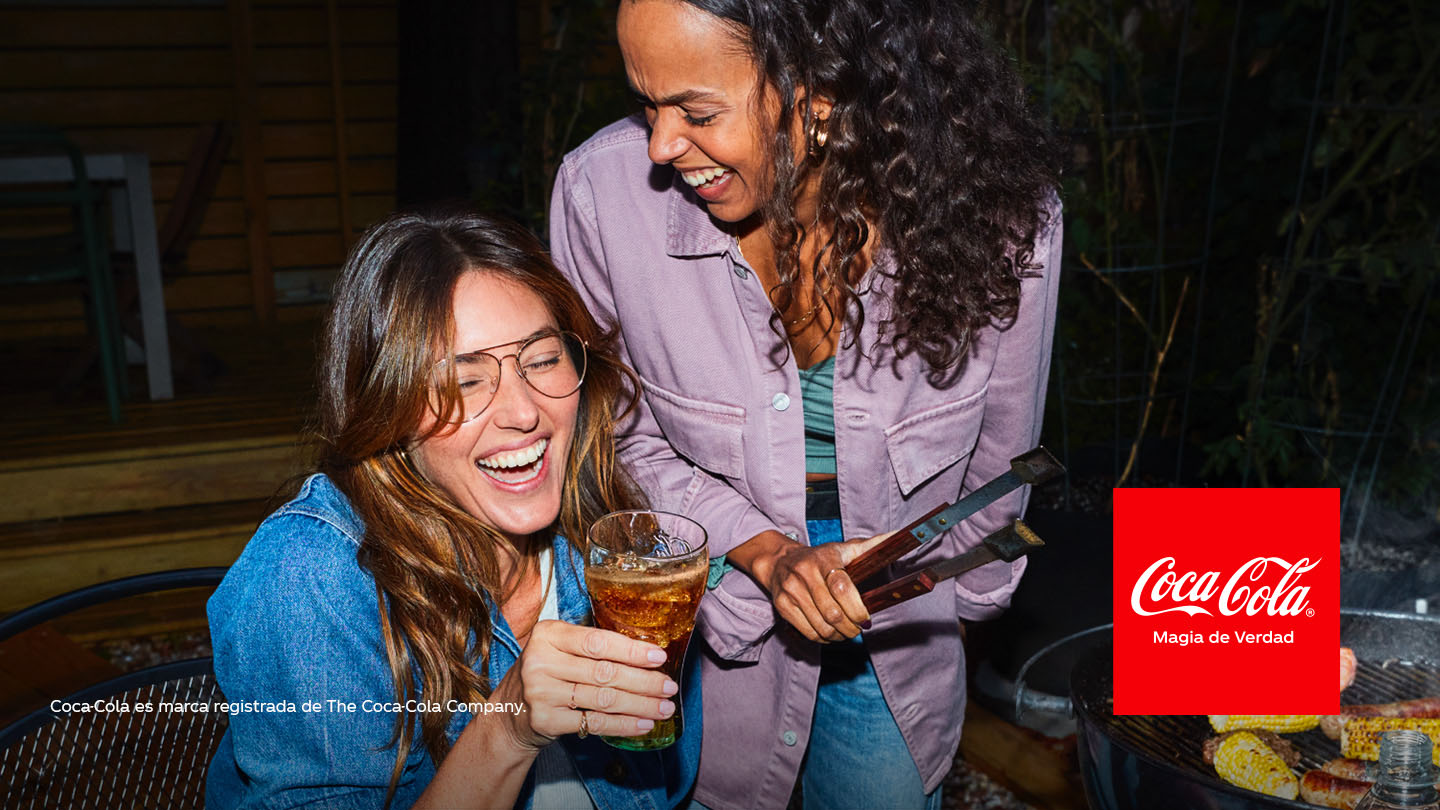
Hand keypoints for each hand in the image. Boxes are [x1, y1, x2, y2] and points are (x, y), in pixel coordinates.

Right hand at [490, 621, 678, 749]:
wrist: (508, 713)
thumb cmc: (545, 673)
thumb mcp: (557, 649)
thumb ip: (591, 647)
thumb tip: (645, 653)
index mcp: (548, 634)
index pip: (597, 642)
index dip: (632, 651)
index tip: (659, 657)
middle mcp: (541, 661)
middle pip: (604, 672)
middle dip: (644, 681)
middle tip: (669, 687)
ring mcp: (541, 692)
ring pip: (603, 699)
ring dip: (640, 705)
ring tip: (664, 707)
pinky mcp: (546, 720)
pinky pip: (594, 722)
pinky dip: (623, 725)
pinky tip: (644, 724)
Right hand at [731, 530, 888, 642]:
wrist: (779, 561)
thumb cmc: (819, 557)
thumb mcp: (843, 548)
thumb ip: (870, 546)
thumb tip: (898, 535)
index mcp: (824, 559)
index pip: (841, 587)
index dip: (857, 608)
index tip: (866, 618)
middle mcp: (805, 573)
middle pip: (832, 613)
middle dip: (850, 627)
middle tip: (858, 629)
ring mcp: (791, 590)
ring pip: (821, 626)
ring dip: (838, 635)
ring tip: (845, 632)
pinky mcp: (782, 605)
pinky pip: (807, 632)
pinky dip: (822, 638)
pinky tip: (829, 633)